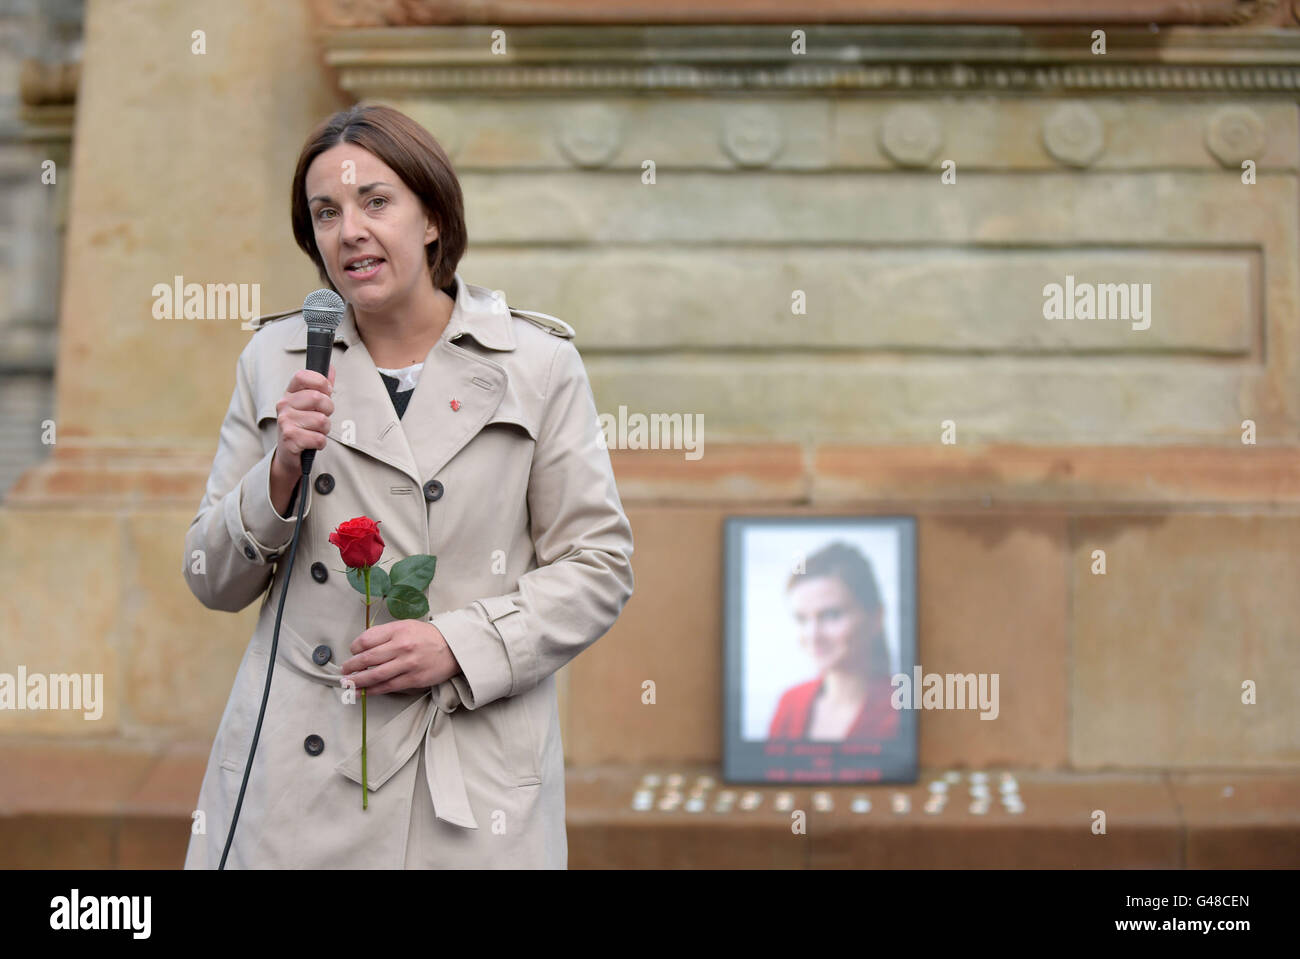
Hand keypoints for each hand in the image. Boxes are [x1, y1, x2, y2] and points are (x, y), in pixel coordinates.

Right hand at [272, 364, 335, 477]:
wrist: (288, 455)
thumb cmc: (303, 427)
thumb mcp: (310, 405)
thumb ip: (322, 387)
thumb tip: (330, 367)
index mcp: (289, 393)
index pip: (303, 376)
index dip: (321, 382)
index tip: (326, 392)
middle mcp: (283, 405)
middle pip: (318, 398)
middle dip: (328, 410)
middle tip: (322, 418)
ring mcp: (285, 421)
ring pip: (321, 420)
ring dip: (325, 430)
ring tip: (315, 432)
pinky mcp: (290, 439)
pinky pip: (319, 438)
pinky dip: (321, 443)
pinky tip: (312, 443)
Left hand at [340, 620, 460, 694]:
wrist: (454, 648)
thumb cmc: (428, 637)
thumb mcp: (407, 626)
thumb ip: (386, 634)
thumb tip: (362, 646)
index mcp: (398, 630)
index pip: (367, 639)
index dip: (355, 647)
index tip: (352, 652)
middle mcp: (402, 646)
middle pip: (368, 658)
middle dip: (351, 666)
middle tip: (343, 671)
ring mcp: (407, 664)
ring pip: (375, 675)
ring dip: (357, 681)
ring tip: (347, 683)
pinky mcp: (413, 679)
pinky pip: (387, 686)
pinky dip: (372, 690)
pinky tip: (363, 692)